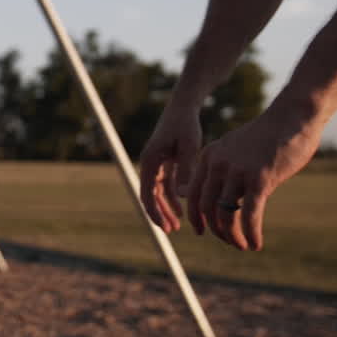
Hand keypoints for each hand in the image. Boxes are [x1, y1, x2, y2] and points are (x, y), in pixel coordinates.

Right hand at [138, 103, 202, 232]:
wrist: (183, 105)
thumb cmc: (186, 124)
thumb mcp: (188, 146)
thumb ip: (185, 169)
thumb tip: (183, 194)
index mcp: (150, 161)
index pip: (148, 193)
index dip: (155, 211)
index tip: (165, 226)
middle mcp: (150, 164)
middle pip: (150, 195)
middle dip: (159, 214)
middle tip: (170, 230)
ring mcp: (156, 163)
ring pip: (158, 192)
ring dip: (165, 208)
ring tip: (176, 225)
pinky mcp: (165, 162)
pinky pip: (166, 185)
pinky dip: (172, 197)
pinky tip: (182, 209)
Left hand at [185, 109, 321, 249]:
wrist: (292, 117)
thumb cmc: (267, 136)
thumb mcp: (236, 150)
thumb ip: (224, 171)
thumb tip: (222, 197)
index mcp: (208, 157)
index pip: (193, 194)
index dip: (196, 217)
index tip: (202, 232)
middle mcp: (218, 165)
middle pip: (206, 208)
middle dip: (216, 230)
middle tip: (229, 242)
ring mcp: (237, 171)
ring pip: (226, 215)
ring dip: (233, 236)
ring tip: (243, 246)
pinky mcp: (259, 179)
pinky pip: (249, 215)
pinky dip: (251, 233)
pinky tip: (256, 244)